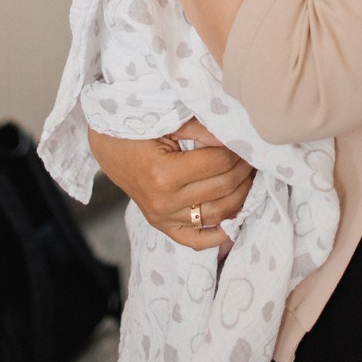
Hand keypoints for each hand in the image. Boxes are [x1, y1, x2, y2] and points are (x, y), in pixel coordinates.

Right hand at [87, 119, 253, 249]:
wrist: (108, 147)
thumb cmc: (136, 129)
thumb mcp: (167, 122)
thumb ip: (201, 130)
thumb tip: (234, 137)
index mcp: (164, 174)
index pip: (217, 163)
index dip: (237, 150)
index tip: (246, 140)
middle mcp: (164, 202)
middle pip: (222, 188)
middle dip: (244, 170)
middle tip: (253, 155)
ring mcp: (163, 218)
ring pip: (217, 214)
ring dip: (241, 196)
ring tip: (250, 177)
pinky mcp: (162, 226)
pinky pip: (196, 239)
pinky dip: (220, 234)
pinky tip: (237, 219)